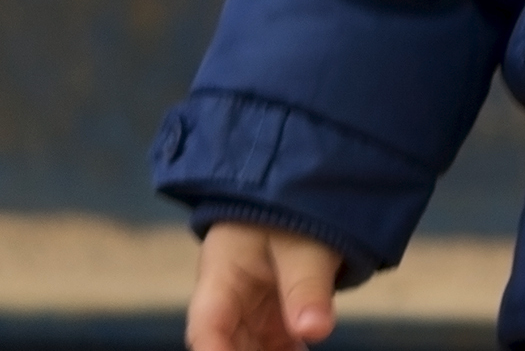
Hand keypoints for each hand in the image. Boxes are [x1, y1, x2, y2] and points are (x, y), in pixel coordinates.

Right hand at [188, 221, 342, 350]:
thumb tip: (316, 331)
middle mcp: (228, 304)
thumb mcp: (303, 245)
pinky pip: (276, 348)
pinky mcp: (275, 320)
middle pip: (228, 346)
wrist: (296, 190)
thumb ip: (307, 286)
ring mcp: (251, 315)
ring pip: (251, 350)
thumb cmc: (289, 213)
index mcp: (220, 278)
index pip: (208, 326)